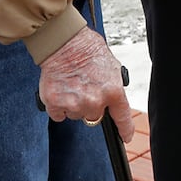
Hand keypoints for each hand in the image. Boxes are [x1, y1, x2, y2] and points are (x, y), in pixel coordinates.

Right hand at [37, 25, 134, 142]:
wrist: (65, 43)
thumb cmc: (89, 50)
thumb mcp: (112, 67)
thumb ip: (113, 87)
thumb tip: (112, 101)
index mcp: (112, 91)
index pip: (122, 117)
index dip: (125, 129)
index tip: (125, 137)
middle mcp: (94, 101)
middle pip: (94, 117)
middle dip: (91, 105)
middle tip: (86, 87)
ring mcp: (74, 104)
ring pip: (76, 115)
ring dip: (74, 104)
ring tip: (73, 84)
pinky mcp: (55, 104)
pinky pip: (59, 115)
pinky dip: (59, 106)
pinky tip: (61, 89)